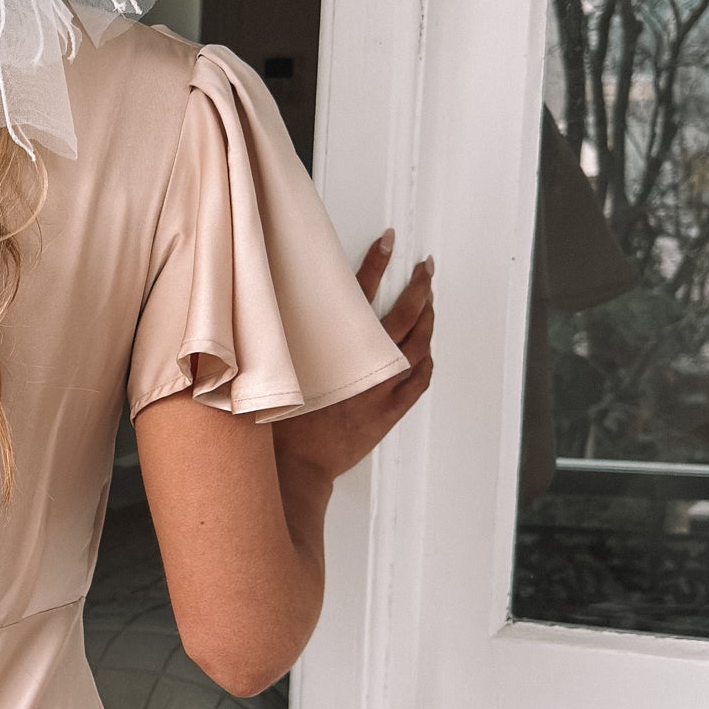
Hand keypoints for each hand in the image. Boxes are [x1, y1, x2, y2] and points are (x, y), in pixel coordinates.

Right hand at [273, 231, 434, 486]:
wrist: (297, 466)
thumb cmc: (281, 423)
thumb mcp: (278, 371)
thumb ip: (284, 342)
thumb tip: (277, 314)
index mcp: (340, 347)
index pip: (362, 294)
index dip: (376, 263)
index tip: (387, 241)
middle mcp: (368, 363)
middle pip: (404, 314)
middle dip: (419, 286)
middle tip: (425, 268)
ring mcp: (384, 388)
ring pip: (419, 345)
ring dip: (427, 319)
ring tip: (431, 301)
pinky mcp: (390, 412)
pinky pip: (420, 380)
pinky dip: (426, 361)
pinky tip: (428, 351)